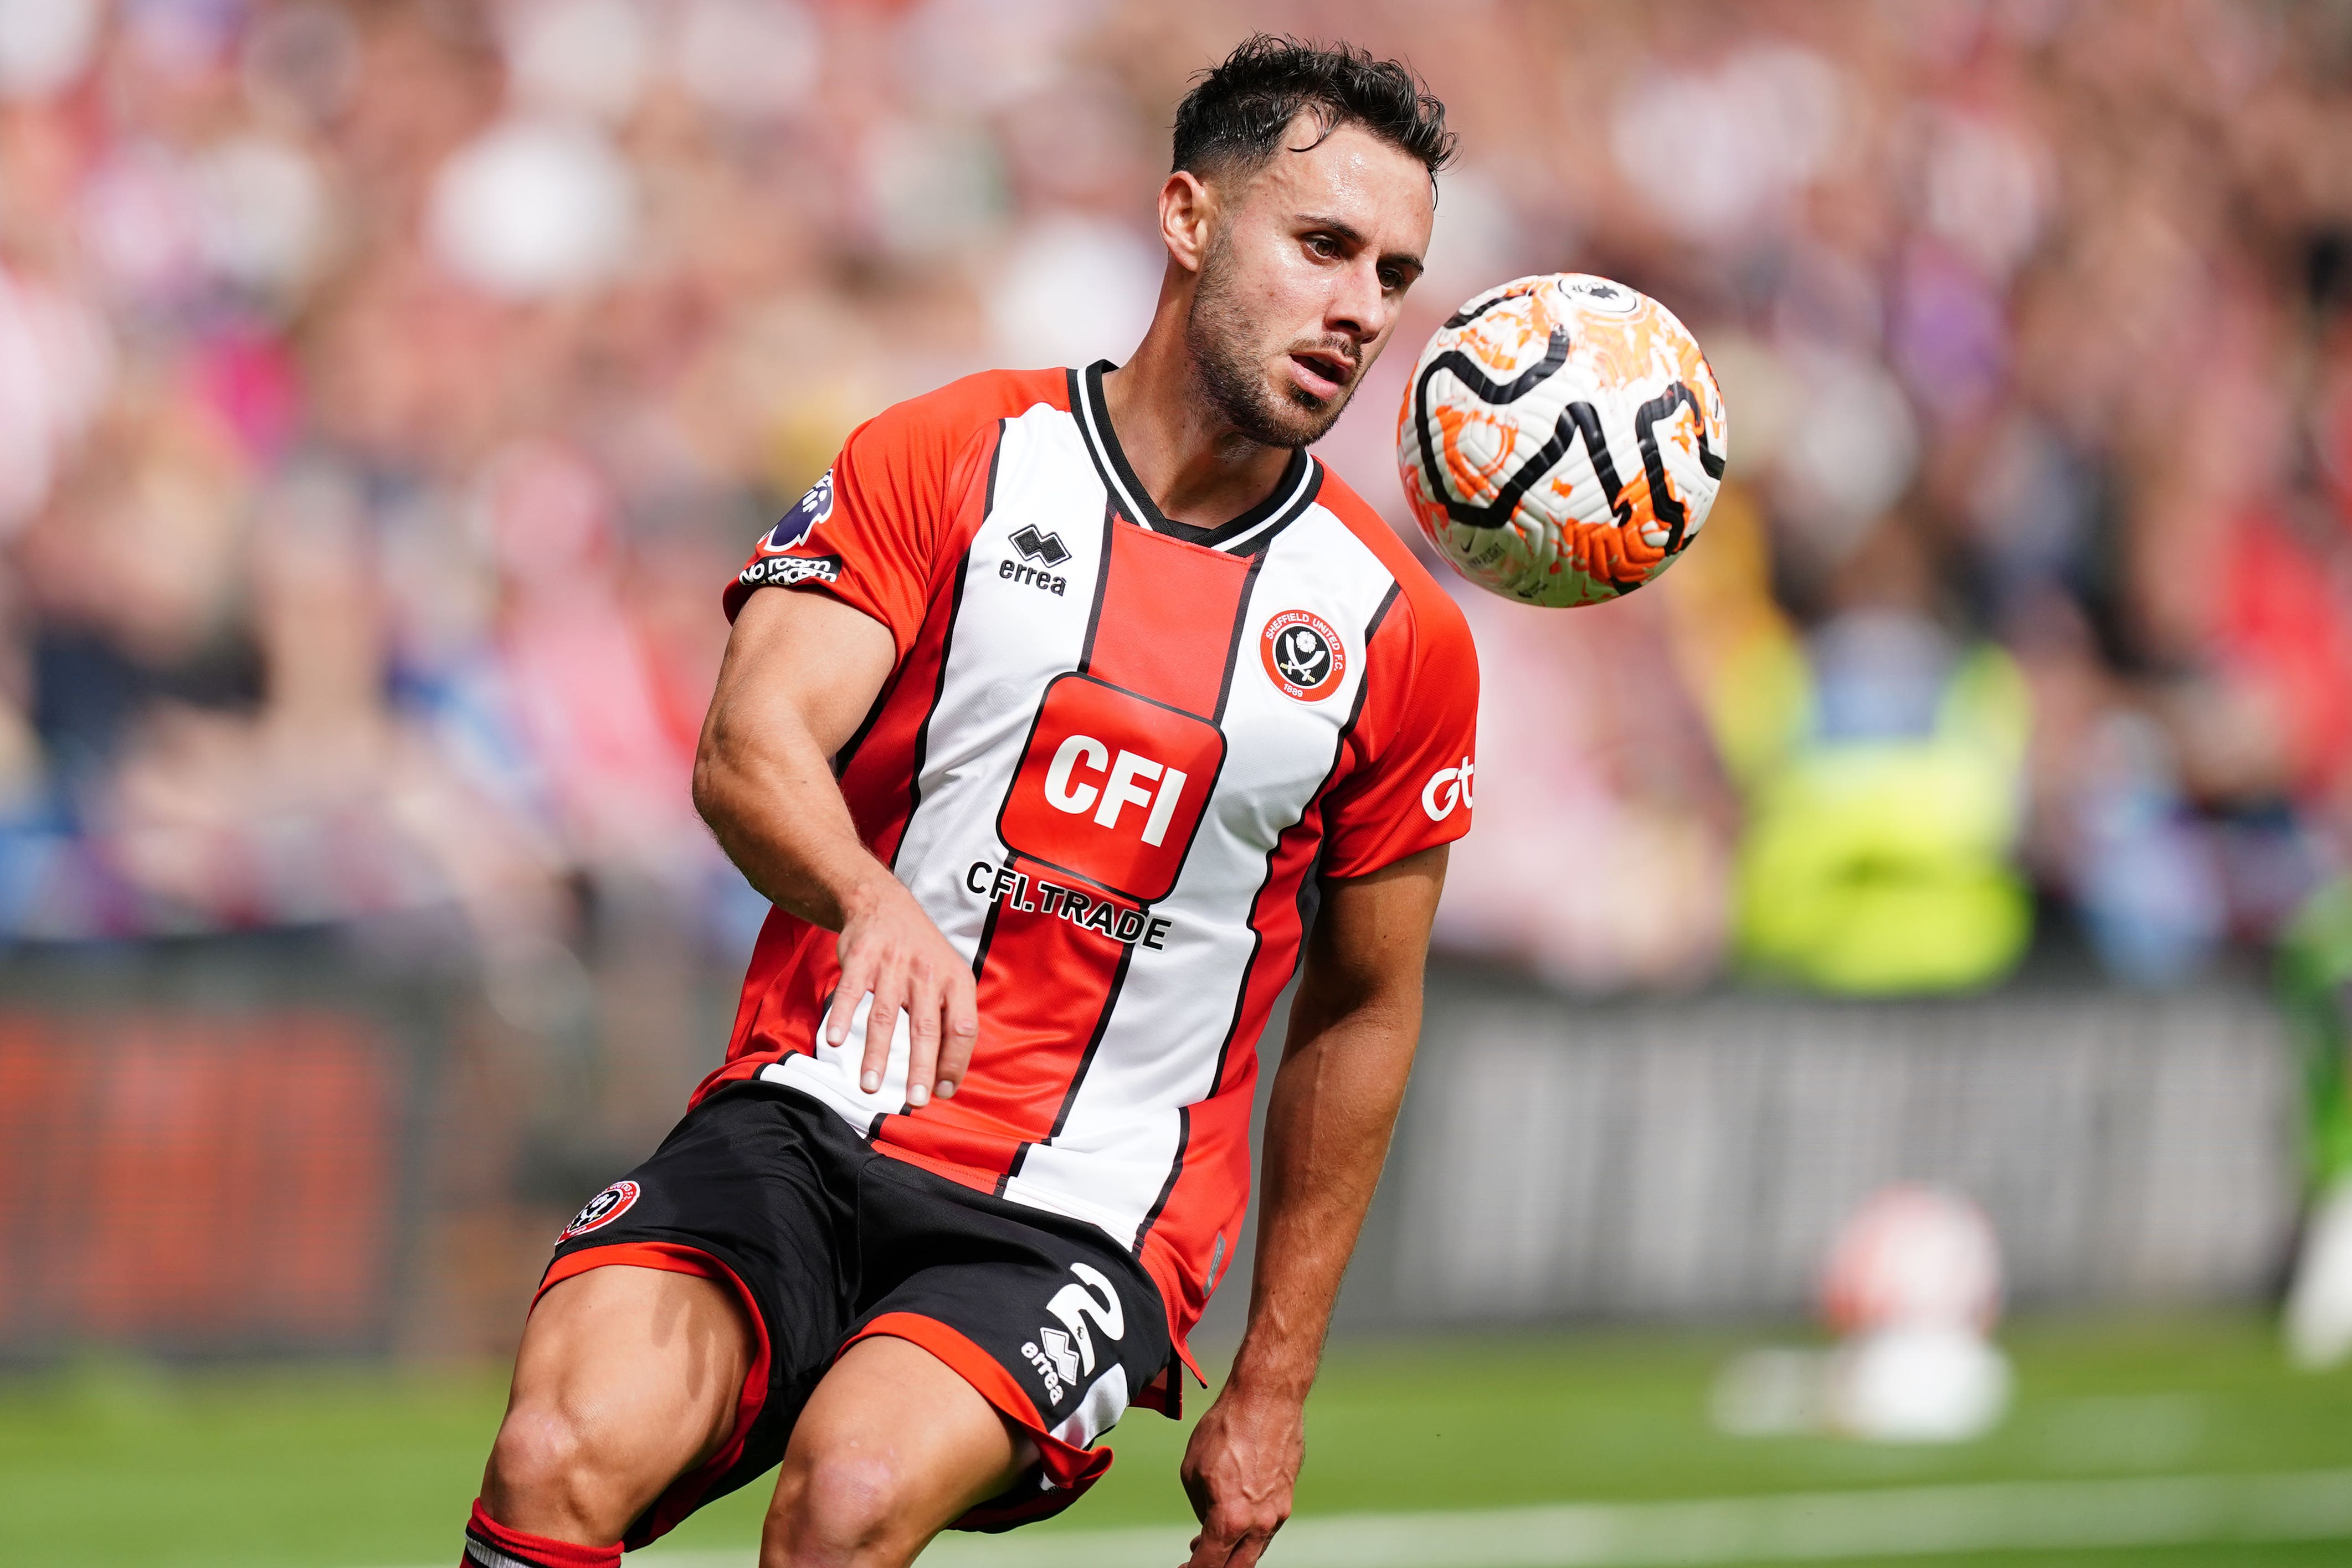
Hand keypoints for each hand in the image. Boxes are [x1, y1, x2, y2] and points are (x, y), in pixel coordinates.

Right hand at [825, 874, 976, 1106]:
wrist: (886, 905)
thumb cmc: (921, 953)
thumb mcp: (949, 977)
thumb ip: (950, 1019)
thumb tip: (947, 1077)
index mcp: (956, 981)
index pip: (963, 1028)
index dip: (955, 1062)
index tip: (943, 1091)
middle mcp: (927, 973)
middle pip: (926, 1027)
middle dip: (921, 1068)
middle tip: (915, 1100)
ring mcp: (894, 965)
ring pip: (885, 1017)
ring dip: (877, 1054)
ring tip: (870, 1085)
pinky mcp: (863, 958)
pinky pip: (851, 992)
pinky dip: (841, 1017)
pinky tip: (835, 1041)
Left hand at [1177, 1382, 1304, 1567]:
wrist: (1266, 1398)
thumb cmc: (1226, 1428)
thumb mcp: (1193, 1471)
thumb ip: (1200, 1507)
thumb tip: (1208, 1523)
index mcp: (1230, 1519)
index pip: (1209, 1565)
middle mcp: (1258, 1523)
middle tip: (1195, 1565)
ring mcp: (1277, 1512)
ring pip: (1255, 1551)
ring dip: (1234, 1554)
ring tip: (1211, 1544)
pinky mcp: (1287, 1498)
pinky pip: (1267, 1528)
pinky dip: (1249, 1533)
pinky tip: (1235, 1521)